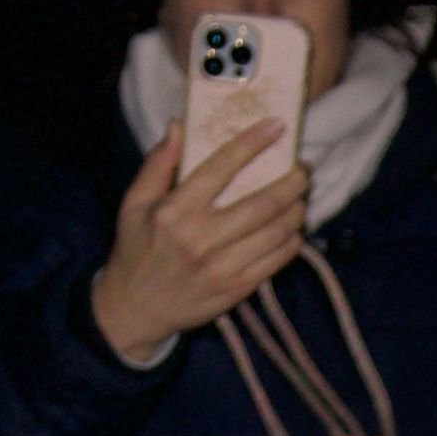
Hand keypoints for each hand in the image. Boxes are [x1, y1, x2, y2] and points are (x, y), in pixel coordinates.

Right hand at [88, 120, 307, 361]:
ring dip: (297, 209)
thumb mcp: (134, 204)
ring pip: (277, 232)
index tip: (277, 126)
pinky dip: (293, 240)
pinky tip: (293, 228)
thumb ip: (158, 164)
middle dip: (292, 181)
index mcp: (175, 211)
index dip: (254, 143)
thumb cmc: (135, 250)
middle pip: (263, 203)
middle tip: (303, 168)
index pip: (222, 167)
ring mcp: (222, 267)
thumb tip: (179, 125)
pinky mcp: (237, 289)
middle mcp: (201, 238)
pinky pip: (278, 260)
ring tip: (301, 196)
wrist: (134, 310)